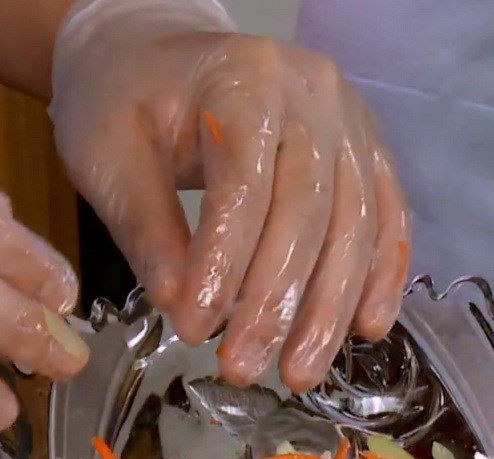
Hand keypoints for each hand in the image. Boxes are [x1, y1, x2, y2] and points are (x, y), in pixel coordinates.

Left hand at [50, 2, 409, 391]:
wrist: (158, 52)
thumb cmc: (124, 99)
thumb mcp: (108, 154)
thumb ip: (144, 227)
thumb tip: (179, 307)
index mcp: (243, 79)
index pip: (244, 182)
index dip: (225, 263)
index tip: (196, 329)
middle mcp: (312, 94)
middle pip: (309, 210)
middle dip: (279, 302)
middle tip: (245, 368)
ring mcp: (348, 121)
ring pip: (356, 224)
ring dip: (331, 308)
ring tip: (300, 371)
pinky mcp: (363, 151)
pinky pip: (385, 218)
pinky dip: (379, 277)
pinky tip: (366, 328)